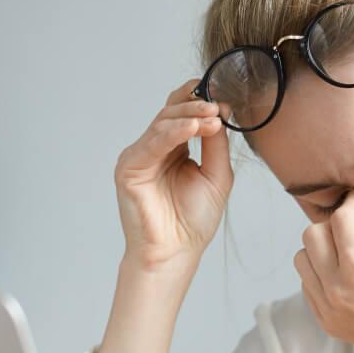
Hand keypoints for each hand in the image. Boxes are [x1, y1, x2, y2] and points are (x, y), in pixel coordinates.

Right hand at [112, 78, 233, 276]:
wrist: (176, 252)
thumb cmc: (192, 221)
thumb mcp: (216, 174)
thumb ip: (217, 144)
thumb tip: (220, 112)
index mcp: (173, 149)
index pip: (182, 114)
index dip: (200, 102)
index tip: (224, 100)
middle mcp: (154, 149)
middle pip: (171, 113)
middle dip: (196, 105)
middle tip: (218, 106)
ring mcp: (139, 157)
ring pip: (162, 123)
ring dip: (188, 116)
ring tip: (211, 116)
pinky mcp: (129, 168)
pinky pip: (152, 143)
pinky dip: (172, 133)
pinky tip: (192, 127)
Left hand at [293, 166, 353, 352]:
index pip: (338, 218)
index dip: (352, 203)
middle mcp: (335, 290)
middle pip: (311, 236)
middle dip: (334, 226)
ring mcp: (327, 309)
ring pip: (303, 260)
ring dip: (324, 249)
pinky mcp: (326, 322)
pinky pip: (308, 284)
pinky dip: (323, 273)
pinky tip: (351, 275)